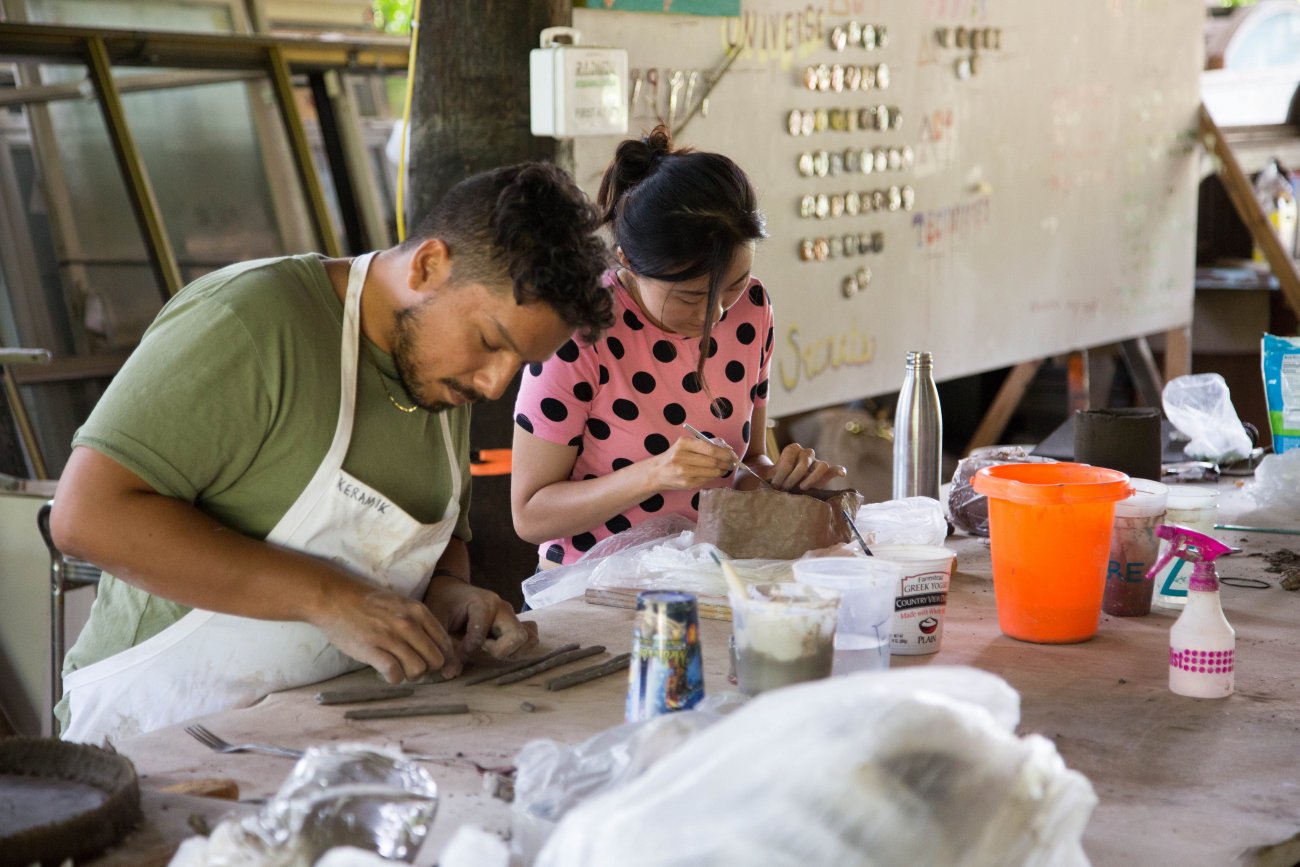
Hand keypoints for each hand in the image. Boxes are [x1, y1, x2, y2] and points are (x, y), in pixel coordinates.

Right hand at [314, 583, 459, 684]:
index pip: (445, 642)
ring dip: (411, 675)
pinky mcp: (371, 649)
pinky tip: (388, 673)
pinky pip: (394, 673)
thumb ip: (420, 622)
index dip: (443, 657)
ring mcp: (389, 637)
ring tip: (401, 670)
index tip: (434, 664)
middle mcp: (408, 623)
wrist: (335, 598)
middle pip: (435, 659)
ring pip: (418, 669)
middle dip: (428, 669)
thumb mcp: (401, 604)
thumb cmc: (369, 603)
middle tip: (415, 667)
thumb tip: (438, 646)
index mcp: (418, 611)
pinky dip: (394, 678)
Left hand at [424, 575, 539, 662]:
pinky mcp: (515, 622)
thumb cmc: (443, 602)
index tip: (455, 655)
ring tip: (492, 649)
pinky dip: (520, 648)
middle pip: (518, 636)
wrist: (452, 588)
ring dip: (512, 651)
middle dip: (500, 650)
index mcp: (484, 604)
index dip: (466, 651)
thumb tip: (451, 674)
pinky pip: (531, 637)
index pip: (481, 636)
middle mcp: (503, 608)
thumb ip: (444, 646)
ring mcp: (512, 615)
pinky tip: (501, 648)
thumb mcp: (437, 620)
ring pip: (528, 639)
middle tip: (483, 649)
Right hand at [643, 436, 736, 490]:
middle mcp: (682, 458)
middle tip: (732, 463)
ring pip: (712, 472)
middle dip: (726, 462)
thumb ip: (705, 443)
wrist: (657, 472)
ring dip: (722, 470)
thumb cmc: (675, 456)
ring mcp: (684, 472)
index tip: (732, 454)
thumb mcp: (686, 444)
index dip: (725, 452)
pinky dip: (714, 476)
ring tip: (724, 468)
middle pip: (713, 461)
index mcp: (683, 443)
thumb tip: (727, 447)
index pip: (710, 448)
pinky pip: (707, 480)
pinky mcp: (686, 484)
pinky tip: (714, 473)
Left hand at [766, 442, 846, 491]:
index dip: (782, 471)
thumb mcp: (763, 474)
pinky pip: (833, 470)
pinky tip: (842, 474)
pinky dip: (838, 471)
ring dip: (811, 479)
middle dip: (793, 478)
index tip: (775, 483)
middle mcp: (805, 453)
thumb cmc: (769, 479)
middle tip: (785, 489)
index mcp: (792, 449)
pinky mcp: (823, 474)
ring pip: (821, 465)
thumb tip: (757, 479)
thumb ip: (762, 474)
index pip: (790, 456)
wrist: (777, 484)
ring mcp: (816, 463)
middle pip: (804, 463)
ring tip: (802, 488)